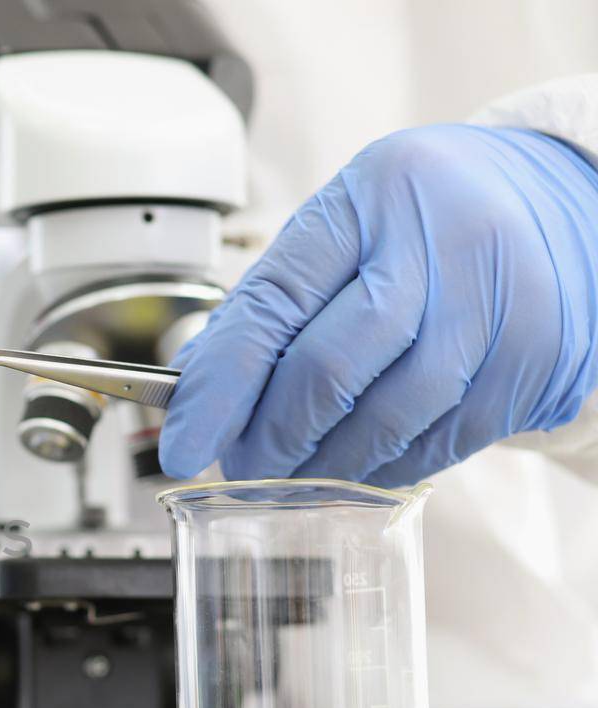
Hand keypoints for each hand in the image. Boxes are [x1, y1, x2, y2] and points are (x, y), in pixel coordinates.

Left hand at [161, 124, 597, 485]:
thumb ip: (272, 304)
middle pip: (330, 370)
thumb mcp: (344, 228)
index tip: (182, 445)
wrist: (561, 198)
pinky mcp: (539, 359)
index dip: (219, 389)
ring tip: (297, 475)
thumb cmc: (427, 219)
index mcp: (369, 198)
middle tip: (245, 467)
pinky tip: (364, 466)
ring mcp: (500, 302)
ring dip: (329, 465)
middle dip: (273, 437)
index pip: (272, 306)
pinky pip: (444, 440)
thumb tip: (197, 389)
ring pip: (389, 418)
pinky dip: (391, 467)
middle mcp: (441, 242)